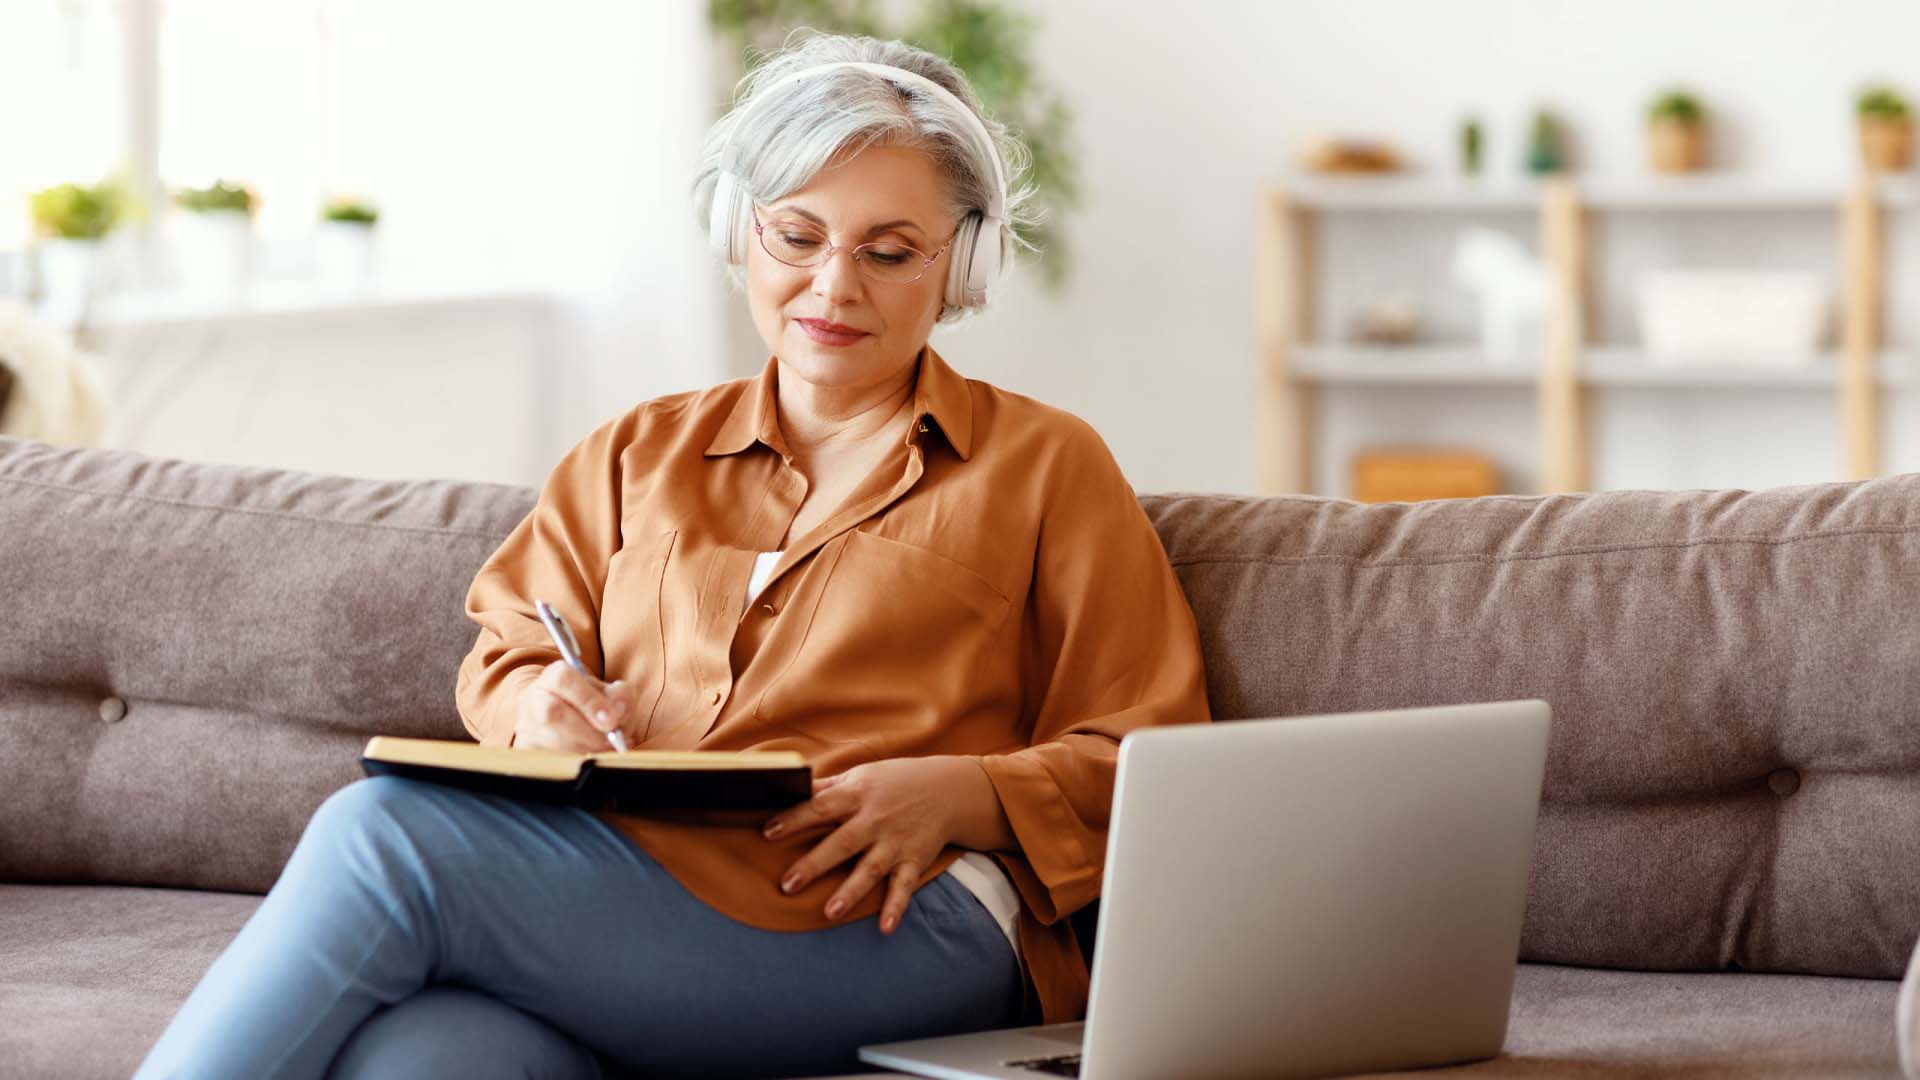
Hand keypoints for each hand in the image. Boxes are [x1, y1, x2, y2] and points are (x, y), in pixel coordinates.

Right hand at [511, 661, 635, 751]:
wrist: (561, 715)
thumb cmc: (588, 702)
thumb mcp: (609, 692)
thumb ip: (620, 696)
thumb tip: (618, 710)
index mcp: (554, 676)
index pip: (564, 680)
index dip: (589, 700)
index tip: (611, 720)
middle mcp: (533, 699)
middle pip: (551, 713)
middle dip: (587, 731)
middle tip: (609, 740)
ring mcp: (526, 726)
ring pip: (552, 742)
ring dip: (585, 749)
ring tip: (603, 749)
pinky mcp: (527, 750)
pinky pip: (550, 761)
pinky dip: (576, 762)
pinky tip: (589, 757)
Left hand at [761, 756, 998, 934]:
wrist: (949, 788)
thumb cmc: (895, 781)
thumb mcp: (861, 775)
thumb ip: (827, 787)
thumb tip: (789, 787)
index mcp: (857, 794)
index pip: (819, 807)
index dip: (793, 819)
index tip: (768, 832)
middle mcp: (875, 820)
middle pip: (841, 843)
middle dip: (814, 864)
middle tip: (787, 885)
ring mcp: (895, 842)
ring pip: (870, 869)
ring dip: (850, 891)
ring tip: (829, 913)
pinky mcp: (914, 860)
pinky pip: (904, 887)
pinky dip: (896, 907)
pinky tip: (884, 928)